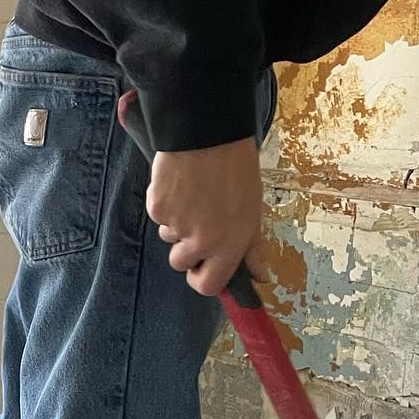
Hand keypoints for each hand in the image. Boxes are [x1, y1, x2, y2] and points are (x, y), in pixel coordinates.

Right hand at [147, 138, 263, 296]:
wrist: (209, 133)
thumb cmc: (236, 168)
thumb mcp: (252, 210)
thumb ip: (252, 248)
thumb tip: (259, 277)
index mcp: (230, 244)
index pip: (208, 286)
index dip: (202, 278)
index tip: (202, 267)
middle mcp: (203, 240)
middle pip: (180, 263)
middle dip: (185, 248)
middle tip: (196, 222)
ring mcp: (177, 225)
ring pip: (168, 236)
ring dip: (176, 223)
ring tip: (191, 194)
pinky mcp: (158, 207)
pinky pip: (158, 215)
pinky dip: (165, 202)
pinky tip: (179, 182)